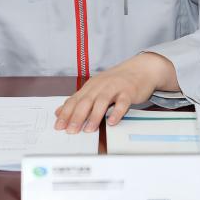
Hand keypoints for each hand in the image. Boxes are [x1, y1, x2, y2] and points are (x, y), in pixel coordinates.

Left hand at [53, 52, 177, 133]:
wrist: (141, 69)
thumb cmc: (117, 81)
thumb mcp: (96, 88)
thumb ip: (79, 100)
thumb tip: (59, 111)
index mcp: (91, 86)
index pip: (75, 100)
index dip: (66, 113)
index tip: (59, 126)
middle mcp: (101, 85)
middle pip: (86, 101)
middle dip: (77, 116)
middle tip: (71, 130)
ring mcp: (115, 87)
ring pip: (102, 101)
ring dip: (94, 116)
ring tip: (89, 130)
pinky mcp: (128, 91)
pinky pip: (122, 102)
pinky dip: (116, 112)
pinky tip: (112, 122)